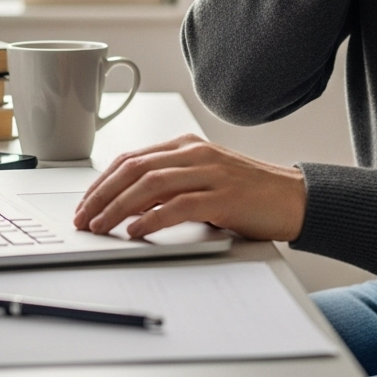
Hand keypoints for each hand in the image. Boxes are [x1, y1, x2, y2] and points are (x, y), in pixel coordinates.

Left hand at [73, 134, 307, 241]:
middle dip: (101, 195)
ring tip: (99, 226)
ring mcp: (210, 173)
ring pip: (150, 184)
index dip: (102, 182)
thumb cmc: (248, 193)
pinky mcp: (224, 197)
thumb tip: (127, 205)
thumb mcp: (203, 181)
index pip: (131, 158)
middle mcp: (196, 154)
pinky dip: (152, 218)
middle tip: (82, 218)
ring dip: (118, 207)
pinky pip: (179, 205)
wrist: (294, 198)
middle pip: (134, 169)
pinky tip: (135, 230)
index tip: (83, 204)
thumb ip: (169, 186)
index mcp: (187, 146)